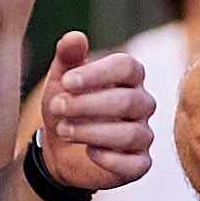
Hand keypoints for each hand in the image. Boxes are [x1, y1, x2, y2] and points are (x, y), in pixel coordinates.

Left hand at [30, 32, 157, 193]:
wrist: (60, 149)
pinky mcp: (139, 163)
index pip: (127, 67)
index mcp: (128, 78)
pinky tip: (89, 151)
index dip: (98, 74)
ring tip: (64, 130)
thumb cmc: (66, 107)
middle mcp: (141, 104)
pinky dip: (110, 158)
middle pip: (128, 101)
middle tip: (57, 107)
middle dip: (88, 105)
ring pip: (132, 133)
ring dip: (93, 131)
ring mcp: (143, 135)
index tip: (67, 82)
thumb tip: (75, 36)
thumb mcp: (61, 80)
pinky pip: (135, 163)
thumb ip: (68, 57)